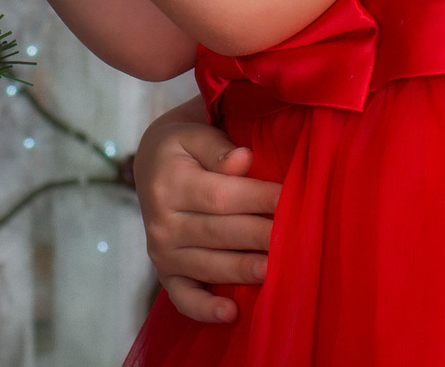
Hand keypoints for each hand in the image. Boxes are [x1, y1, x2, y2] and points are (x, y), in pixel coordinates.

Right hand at [136, 104, 277, 323]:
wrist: (150, 166)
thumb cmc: (184, 147)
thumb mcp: (193, 132)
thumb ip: (216, 146)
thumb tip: (243, 159)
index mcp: (170, 182)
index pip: (219, 195)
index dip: (256, 198)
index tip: (290, 199)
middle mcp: (161, 221)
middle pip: (218, 232)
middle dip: (259, 236)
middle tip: (294, 241)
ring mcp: (161, 251)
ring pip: (207, 264)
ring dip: (241, 270)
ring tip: (274, 272)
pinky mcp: (165, 273)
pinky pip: (182, 297)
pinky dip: (204, 308)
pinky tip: (231, 313)